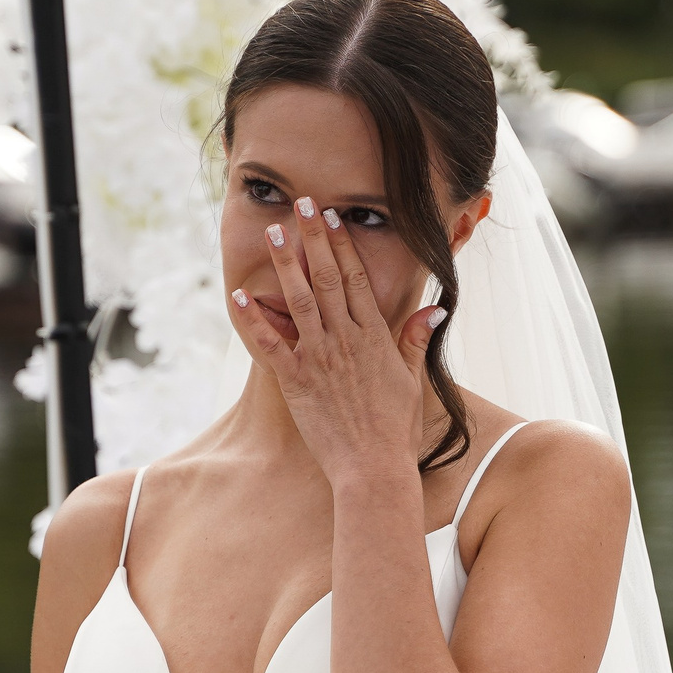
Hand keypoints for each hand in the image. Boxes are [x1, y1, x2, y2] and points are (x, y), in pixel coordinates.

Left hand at [232, 196, 444, 485]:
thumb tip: (432, 312)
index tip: (332, 218)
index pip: (355, 279)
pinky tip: (240, 295)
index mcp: (373, 336)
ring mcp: (319, 358)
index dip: (342, 245)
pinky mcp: (296, 380)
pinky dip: (254, 319)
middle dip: (313, 238)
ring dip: (285, 264)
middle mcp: (345, 339)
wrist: (373, 468)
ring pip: (299, 300)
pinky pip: (271, 343)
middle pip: (326, 277)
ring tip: (274, 233)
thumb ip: (415, 341)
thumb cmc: (394, 429)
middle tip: (301, 204)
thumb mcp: (411, 380)